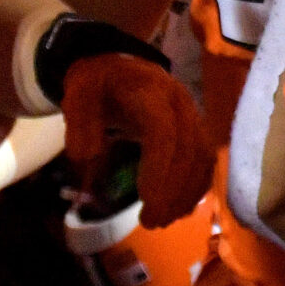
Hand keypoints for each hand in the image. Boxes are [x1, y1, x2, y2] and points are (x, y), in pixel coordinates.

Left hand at [61, 52, 214, 228]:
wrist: (118, 63)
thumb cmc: (98, 84)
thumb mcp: (78, 96)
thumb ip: (80, 125)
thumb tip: (87, 157)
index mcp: (149, 92)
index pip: (163, 131)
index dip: (160, 168)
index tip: (147, 202)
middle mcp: (179, 102)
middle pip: (189, 149)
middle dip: (174, 190)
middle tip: (151, 222)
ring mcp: (192, 114)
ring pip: (203, 156)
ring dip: (187, 193)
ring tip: (163, 220)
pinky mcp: (196, 127)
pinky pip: (206, 159)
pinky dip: (197, 186)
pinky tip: (180, 208)